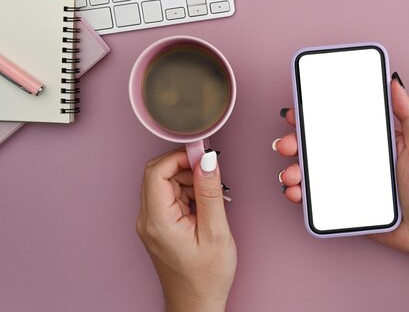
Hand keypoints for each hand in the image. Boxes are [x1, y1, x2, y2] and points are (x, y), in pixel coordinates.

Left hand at [137, 149, 235, 311]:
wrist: (197, 304)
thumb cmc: (206, 277)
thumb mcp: (216, 232)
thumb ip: (209, 193)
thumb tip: (207, 161)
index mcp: (157, 221)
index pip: (156, 171)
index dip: (179, 157)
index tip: (202, 155)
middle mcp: (147, 220)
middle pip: (158, 174)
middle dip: (186, 168)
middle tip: (211, 175)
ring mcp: (151, 223)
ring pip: (164, 183)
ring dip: (188, 180)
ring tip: (211, 197)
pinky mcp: (158, 226)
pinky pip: (169, 197)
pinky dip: (187, 193)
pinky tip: (203, 206)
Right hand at [274, 77, 408, 254]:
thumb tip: (395, 84)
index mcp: (373, 139)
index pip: (340, 121)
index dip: (316, 114)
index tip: (299, 110)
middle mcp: (357, 157)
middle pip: (318, 144)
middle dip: (295, 141)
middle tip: (287, 144)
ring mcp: (348, 181)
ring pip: (312, 170)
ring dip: (294, 168)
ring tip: (291, 173)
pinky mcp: (344, 204)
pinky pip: (316, 197)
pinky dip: (299, 193)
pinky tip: (295, 191)